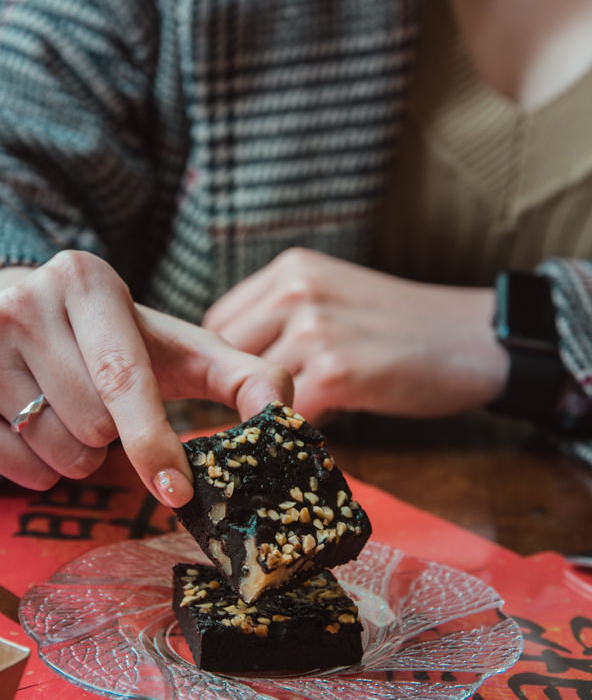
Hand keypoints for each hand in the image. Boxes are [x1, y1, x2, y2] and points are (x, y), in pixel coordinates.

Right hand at [0, 252, 291, 503]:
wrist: (32, 324)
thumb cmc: (121, 343)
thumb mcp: (183, 347)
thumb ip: (245, 376)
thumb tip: (283, 413)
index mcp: (84, 278)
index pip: (123, 378)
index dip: (153, 442)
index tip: (179, 491)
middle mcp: (21, 302)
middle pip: (89, 422)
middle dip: (115, 439)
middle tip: (111, 412)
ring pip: (50, 448)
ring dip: (80, 456)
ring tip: (79, 418)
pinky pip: (9, 466)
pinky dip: (38, 469)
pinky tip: (44, 430)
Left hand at [203, 248, 508, 422]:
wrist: (478, 340)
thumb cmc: (406, 328)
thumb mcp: (335, 297)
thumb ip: (285, 318)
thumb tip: (231, 368)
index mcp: (292, 269)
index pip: (221, 321)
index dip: (227, 360)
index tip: (241, 387)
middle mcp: (296, 290)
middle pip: (227, 354)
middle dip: (239, 389)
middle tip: (263, 412)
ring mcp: (315, 328)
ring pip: (255, 388)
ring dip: (273, 410)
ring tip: (305, 415)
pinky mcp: (336, 371)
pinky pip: (289, 414)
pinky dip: (299, 429)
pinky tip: (327, 424)